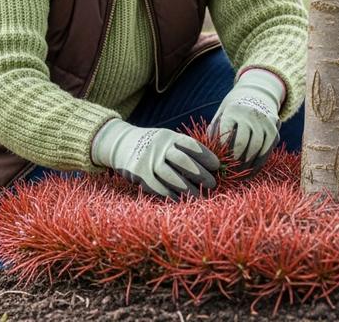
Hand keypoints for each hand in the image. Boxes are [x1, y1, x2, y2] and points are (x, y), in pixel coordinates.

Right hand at [91, 119, 218, 197]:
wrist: (121, 144)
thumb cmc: (152, 144)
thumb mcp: (166, 138)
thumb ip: (182, 148)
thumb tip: (209, 165)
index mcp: (168, 136)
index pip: (191, 145)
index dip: (206, 156)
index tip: (217, 166)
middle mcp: (159, 147)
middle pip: (183, 162)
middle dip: (200, 174)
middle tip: (213, 184)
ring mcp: (148, 160)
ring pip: (172, 177)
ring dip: (188, 189)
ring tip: (200, 197)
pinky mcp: (139, 174)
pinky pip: (158, 187)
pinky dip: (171, 195)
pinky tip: (181, 201)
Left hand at [209, 69, 282, 170]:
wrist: (255, 98)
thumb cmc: (231, 115)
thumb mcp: (220, 119)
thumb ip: (213, 136)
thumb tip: (207, 159)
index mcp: (233, 111)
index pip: (226, 135)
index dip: (221, 152)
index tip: (217, 163)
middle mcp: (250, 114)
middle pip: (242, 144)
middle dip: (234, 162)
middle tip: (229, 173)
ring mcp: (265, 122)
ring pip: (257, 149)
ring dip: (247, 166)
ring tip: (239, 175)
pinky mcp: (274, 130)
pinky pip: (267, 151)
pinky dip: (259, 165)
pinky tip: (250, 172)